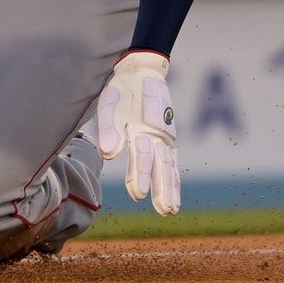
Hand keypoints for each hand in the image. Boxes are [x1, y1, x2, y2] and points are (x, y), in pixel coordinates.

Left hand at [95, 51, 178, 214]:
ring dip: (171, 188)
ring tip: (171, 210)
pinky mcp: (168, 137)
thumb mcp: (109, 103)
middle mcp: (157, 133)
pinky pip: (173, 161)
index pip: (142, 155)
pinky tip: (175, 194)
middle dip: (162, 189)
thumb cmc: (122, 89)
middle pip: (161, 165)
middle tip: (163, 211)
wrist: (143, 71)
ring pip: (170, 166)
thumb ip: (109, 128)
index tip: (138, 195)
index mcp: (141, 126)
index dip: (140, 175)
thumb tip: (109, 154)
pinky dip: (175, 178)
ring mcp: (166, 136)